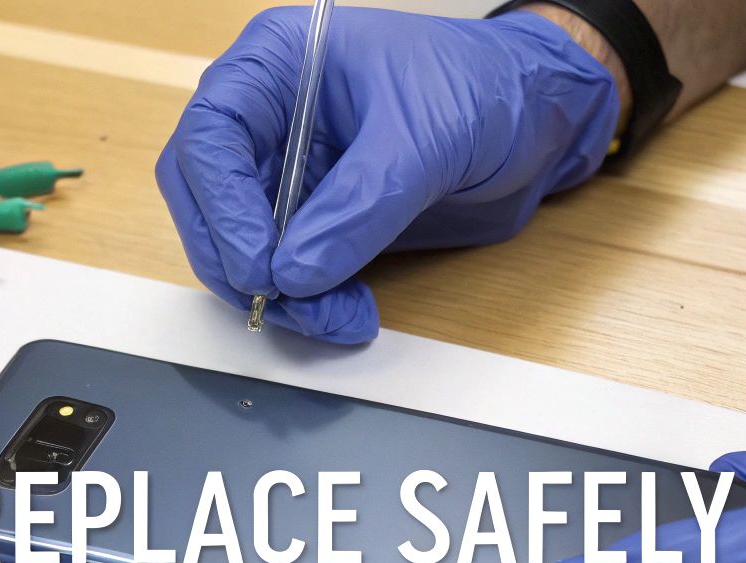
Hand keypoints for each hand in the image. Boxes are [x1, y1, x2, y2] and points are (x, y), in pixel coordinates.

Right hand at [156, 7, 618, 343]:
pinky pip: (289, 269)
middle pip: (209, 197)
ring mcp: (290, 168)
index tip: (258, 264)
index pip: (211, 134)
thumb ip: (360, 204)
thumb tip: (297, 272)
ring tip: (336, 318)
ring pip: (243, 244)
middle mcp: (270, 115)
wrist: (536, 120)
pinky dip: (309, 301)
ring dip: (280, 294)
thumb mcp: (426, 138)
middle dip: (241, 259)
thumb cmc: (483, 88)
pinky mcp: (316, 217)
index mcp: (279, 62)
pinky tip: (346, 313)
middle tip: (284, 303)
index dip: (221, 205)